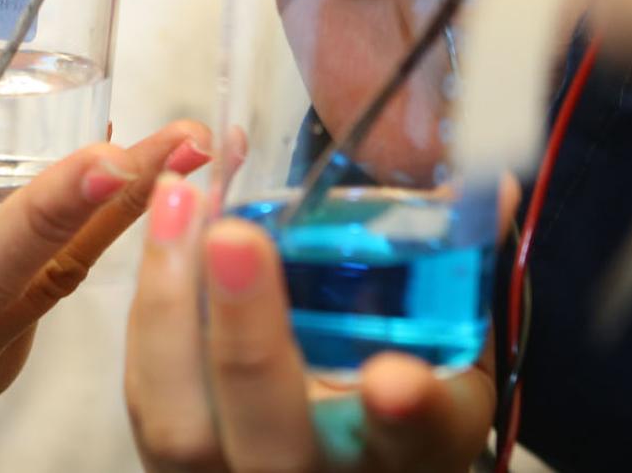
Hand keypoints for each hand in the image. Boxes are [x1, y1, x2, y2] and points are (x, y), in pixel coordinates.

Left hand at [126, 176, 515, 471]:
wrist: (333, 466)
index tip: (393, 379)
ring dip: (171, 306)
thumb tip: (486, 187)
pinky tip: (161, 230)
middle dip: (247, 336)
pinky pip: (145, 393)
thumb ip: (457, 275)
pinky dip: (148, 308)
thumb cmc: (392, 404)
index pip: (412, 441)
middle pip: (270, 440)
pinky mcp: (168, 458)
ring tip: (177, 205)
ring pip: (180, 424)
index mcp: (407, 456)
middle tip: (234, 237)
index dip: (404, 413)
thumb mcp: (446, 353)